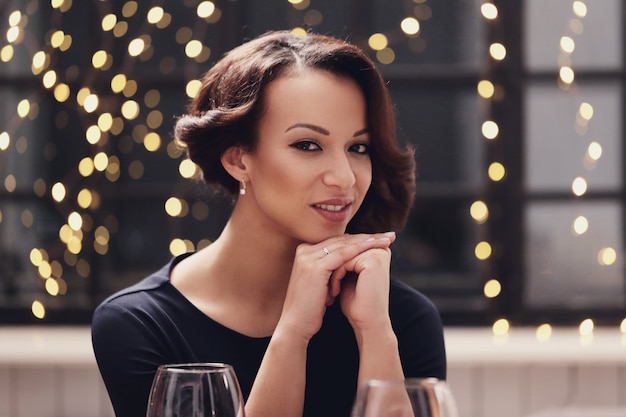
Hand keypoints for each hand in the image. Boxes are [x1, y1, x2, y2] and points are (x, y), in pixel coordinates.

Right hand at [276, 232, 394, 342]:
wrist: (295, 325)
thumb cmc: (310, 309)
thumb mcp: (321, 283)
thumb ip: (330, 269)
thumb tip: (350, 263)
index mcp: (305, 252)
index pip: (338, 241)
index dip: (360, 239)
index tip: (379, 239)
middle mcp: (305, 250)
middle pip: (342, 240)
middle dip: (367, 237)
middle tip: (388, 235)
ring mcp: (308, 257)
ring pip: (344, 244)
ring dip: (368, 241)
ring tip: (386, 240)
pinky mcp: (315, 266)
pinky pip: (343, 255)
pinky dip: (361, 249)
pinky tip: (375, 247)